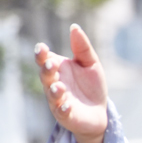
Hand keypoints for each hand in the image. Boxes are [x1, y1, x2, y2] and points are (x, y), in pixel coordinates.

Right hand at [35, 24, 106, 142]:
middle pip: (45, 76)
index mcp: (58, 69)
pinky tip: (67, 105)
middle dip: (47, 70)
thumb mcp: (91, 65)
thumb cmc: (92, 87)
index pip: (44, 59)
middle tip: (51, 65)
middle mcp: (54, 84)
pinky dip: (63, 108)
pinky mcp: (66, 115)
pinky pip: (62, 112)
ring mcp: (58, 100)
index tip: (43, 48)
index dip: (41, 54)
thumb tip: (74, 27)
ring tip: (59, 86)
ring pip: (52, 95)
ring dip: (54, 90)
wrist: (100, 112)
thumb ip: (82, 48)